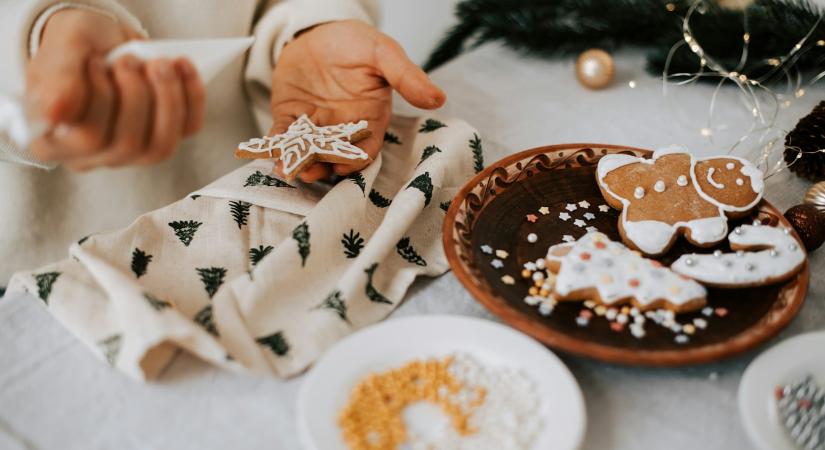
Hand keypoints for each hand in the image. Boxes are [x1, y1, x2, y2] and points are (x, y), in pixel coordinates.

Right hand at [27, 9, 204, 170]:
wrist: (100, 41)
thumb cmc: (74, 50)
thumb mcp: (59, 53)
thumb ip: (57, 81)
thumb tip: (55, 114)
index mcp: (57, 142)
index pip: (88, 140)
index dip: (100, 100)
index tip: (96, 63)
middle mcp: (95, 156)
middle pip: (127, 146)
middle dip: (136, 97)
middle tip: (129, 59)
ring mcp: (133, 153)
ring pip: (161, 146)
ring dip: (168, 100)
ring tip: (160, 64)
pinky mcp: (165, 137)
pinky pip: (188, 129)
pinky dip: (192, 97)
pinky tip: (183, 67)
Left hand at [270, 20, 444, 181]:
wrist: (320, 30)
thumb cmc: (356, 42)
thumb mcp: (384, 54)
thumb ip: (407, 77)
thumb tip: (438, 98)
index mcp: (369, 119)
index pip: (365, 148)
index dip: (355, 159)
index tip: (345, 165)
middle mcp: (342, 128)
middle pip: (333, 156)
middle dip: (322, 166)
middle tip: (310, 171)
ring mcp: (315, 126)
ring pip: (307, 152)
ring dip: (298, 162)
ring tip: (288, 167)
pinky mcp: (291, 118)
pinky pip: (284, 136)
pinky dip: (277, 145)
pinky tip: (270, 151)